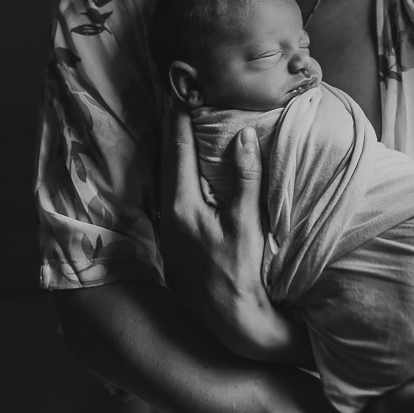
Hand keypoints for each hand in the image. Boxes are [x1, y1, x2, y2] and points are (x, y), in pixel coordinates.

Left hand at [159, 107, 313, 364]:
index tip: (181, 90)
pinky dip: (180, 170)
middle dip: (173, 127)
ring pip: (169, 175)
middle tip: (180, 97)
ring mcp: (170, 228)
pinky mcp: (177, 239)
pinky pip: (174, 191)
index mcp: (183, 206)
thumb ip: (244, 179)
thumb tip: (243, 136)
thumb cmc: (241, 274)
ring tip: (184, 124)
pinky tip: (190, 167)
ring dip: (176, 149)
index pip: (178, 150)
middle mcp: (170, 214)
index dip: (179, 118)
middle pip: (167, 159)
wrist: (231, 322)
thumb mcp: (246, 224)